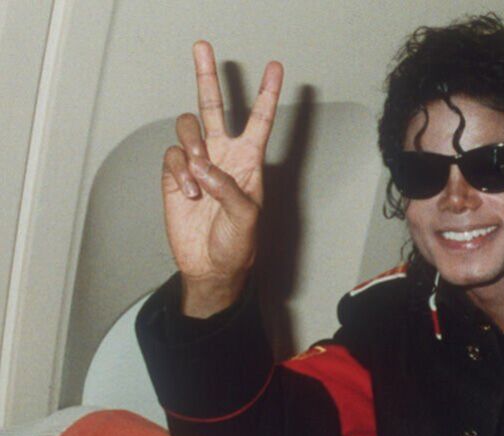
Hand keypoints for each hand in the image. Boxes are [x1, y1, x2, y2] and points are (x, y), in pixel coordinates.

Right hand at [161, 41, 281, 316]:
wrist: (209, 265)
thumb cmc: (237, 244)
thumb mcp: (247, 219)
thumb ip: (230, 190)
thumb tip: (204, 167)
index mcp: (249, 161)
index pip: (260, 120)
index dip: (267, 94)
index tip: (276, 67)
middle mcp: (223, 155)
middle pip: (214, 106)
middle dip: (208, 76)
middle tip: (202, 47)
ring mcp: (197, 163)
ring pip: (189, 127)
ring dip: (193, 146)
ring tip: (200, 173)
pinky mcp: (175, 175)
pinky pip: (172, 155)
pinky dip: (180, 172)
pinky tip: (190, 195)